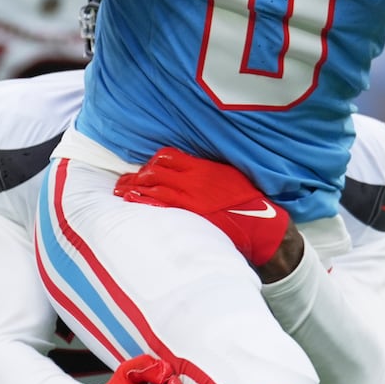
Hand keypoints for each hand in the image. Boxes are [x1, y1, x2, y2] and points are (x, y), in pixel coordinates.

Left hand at [114, 149, 288, 266]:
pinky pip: (159, 204)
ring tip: (121, 189)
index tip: (146, 168)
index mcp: (203, 168)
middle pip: (155, 171)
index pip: (168, 156)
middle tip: (125, 180)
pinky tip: (131, 200)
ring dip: (133, 187)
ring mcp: (189, 199)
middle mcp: (193, 180)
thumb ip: (208, 171)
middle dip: (137, 175)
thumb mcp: (231, 176)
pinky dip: (142, 201)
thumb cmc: (250, 202)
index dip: (153, 161)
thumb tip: (190, 169)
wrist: (263, 226)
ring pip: (152, 186)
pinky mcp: (188, 216)